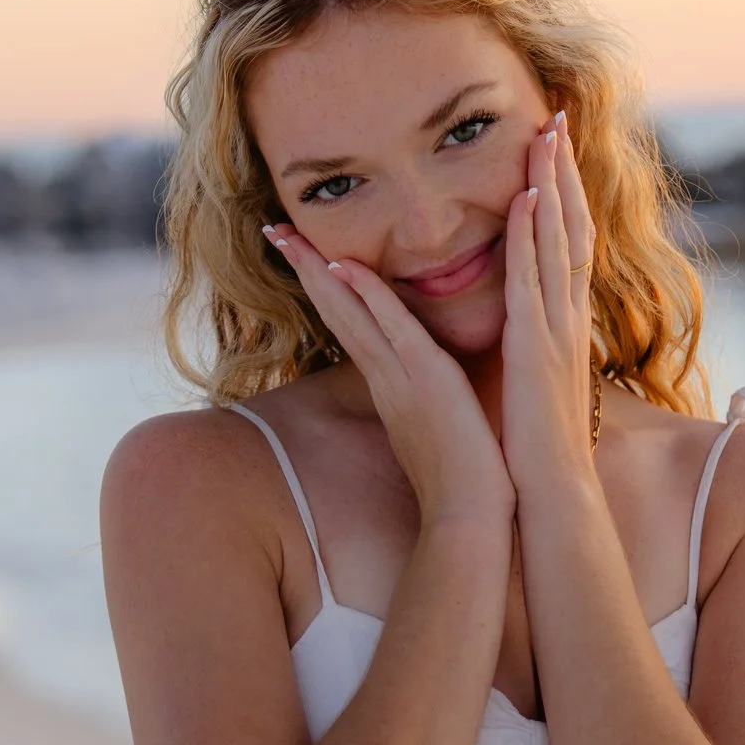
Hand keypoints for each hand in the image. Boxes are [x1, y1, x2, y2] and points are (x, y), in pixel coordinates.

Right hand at [263, 225, 514, 528]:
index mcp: (390, 384)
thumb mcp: (440, 424)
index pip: (351, 323)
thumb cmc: (464, 478)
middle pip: (335, 310)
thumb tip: (433, 381)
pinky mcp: (424, 378)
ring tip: (286, 233)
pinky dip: (365, 296)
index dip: (325, 286)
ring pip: (349, 312)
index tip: (305, 254)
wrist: (471, 517)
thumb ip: (430, 397)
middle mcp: (384, 376)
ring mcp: (399, 376)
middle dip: (303, 268)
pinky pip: (389, 327)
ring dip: (317, 270)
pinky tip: (342, 267)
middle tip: (273, 227)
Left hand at [498, 109, 599, 490]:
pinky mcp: (535, 347)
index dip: (564, 194)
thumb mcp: (536, 378)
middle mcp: (567, 317)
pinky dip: (533, 238)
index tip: (554, 150)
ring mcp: (555, 329)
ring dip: (552, 186)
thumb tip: (526, 324)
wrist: (551, 493)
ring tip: (545, 134)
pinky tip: (528, 199)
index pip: (568, 243)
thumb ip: (534, 343)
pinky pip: (534, 282)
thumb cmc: (537, 446)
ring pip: (557, 241)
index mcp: (563, 323)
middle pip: (571, 227)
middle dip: (563, 171)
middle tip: (555, 116)